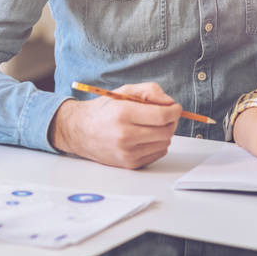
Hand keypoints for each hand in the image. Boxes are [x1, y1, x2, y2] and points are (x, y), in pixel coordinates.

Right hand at [49, 82, 181, 168]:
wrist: (81, 131)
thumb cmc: (104, 110)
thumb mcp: (124, 91)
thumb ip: (150, 91)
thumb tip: (170, 102)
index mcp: (123, 114)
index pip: (162, 116)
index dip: (175, 110)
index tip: (175, 107)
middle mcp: (125, 135)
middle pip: (166, 131)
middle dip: (171, 121)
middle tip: (165, 115)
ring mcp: (127, 152)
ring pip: (165, 143)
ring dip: (164, 133)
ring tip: (152, 125)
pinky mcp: (130, 164)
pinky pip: (158, 154)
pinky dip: (158, 144)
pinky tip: (146, 136)